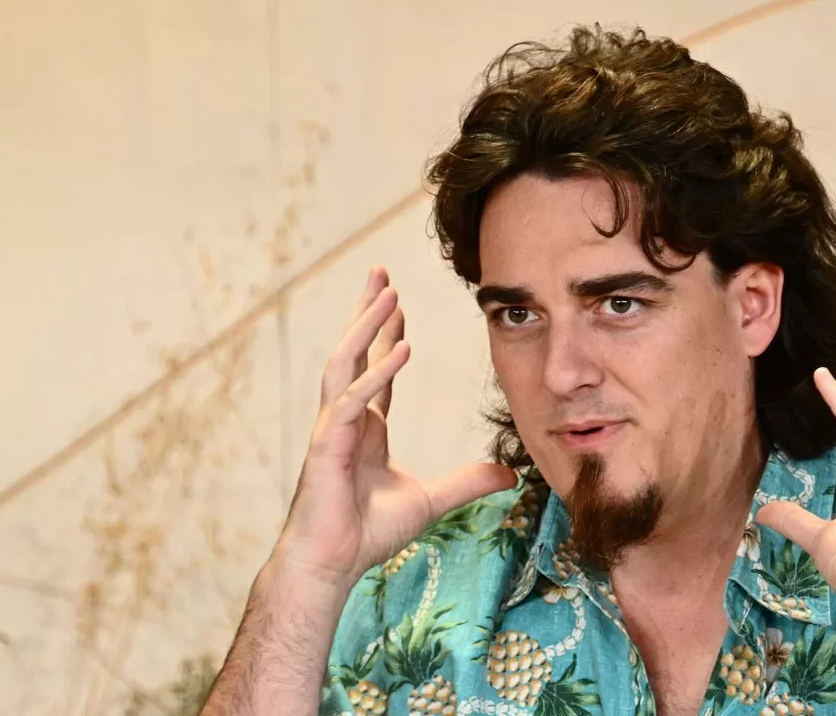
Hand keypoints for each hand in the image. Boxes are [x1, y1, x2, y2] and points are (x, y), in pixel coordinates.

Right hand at [272, 266, 517, 590]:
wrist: (332, 565)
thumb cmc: (367, 533)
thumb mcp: (431, 500)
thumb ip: (467, 482)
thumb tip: (509, 472)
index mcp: (364, 426)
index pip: (374, 367)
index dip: (385, 332)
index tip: (399, 301)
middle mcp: (345, 419)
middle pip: (353, 350)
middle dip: (367, 310)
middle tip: (381, 271)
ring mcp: (331, 429)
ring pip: (345, 363)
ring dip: (365, 326)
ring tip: (388, 292)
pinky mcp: (326, 447)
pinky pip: (351, 401)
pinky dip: (375, 374)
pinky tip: (399, 349)